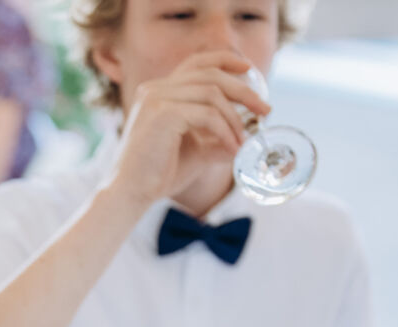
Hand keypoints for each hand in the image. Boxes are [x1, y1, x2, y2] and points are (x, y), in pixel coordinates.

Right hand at [104, 51, 266, 209]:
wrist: (131, 194)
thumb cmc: (158, 174)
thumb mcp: (196, 150)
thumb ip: (218, 138)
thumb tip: (247, 138)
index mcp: (159, 91)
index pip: (197, 62)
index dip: (226, 60)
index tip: (250, 69)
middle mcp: (155, 89)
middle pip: (211, 74)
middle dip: (244, 90)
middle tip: (266, 109)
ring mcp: (157, 99)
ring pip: (213, 94)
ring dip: (235, 119)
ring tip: (242, 143)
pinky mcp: (163, 114)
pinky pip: (208, 115)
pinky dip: (226, 131)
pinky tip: (231, 149)